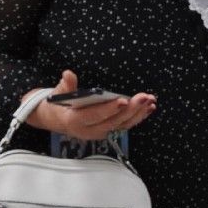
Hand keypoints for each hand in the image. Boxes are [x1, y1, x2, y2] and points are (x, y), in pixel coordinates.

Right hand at [24, 70, 155, 140]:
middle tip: (144, 97)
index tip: (123, 100)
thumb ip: (66, 85)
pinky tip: (149, 108)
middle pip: (113, 121)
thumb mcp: (59, 93)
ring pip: (122, 125)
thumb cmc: (60, 105)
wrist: (57, 119)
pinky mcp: (108, 131)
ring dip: (139, 113)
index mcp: (75, 120)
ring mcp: (100, 132)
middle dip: (131, 110)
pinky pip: (125, 125)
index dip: (109, 109)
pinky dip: (138, 117)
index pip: (94, 115)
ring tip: (150, 101)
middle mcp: (89, 130)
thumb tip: (68, 74)